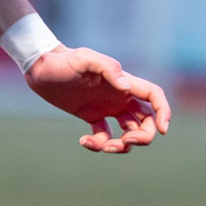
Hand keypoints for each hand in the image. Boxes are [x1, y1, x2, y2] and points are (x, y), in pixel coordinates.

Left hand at [24, 47, 171, 153]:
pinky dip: (99, 144)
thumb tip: (125, 88)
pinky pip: (104, 136)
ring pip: (128, 132)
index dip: (164, 112)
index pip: (154, 96)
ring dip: (121, 145)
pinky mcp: (92, 116)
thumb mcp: (84, 59)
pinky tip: (83, 141)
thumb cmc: (63, 60)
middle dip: (142, 137)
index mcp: (124, 83)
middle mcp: (120, 96)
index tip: (164, 130)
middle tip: (125, 142)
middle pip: (146, 121)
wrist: (41, 68)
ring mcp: (107, 107)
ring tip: (103, 146)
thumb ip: (107, 68)